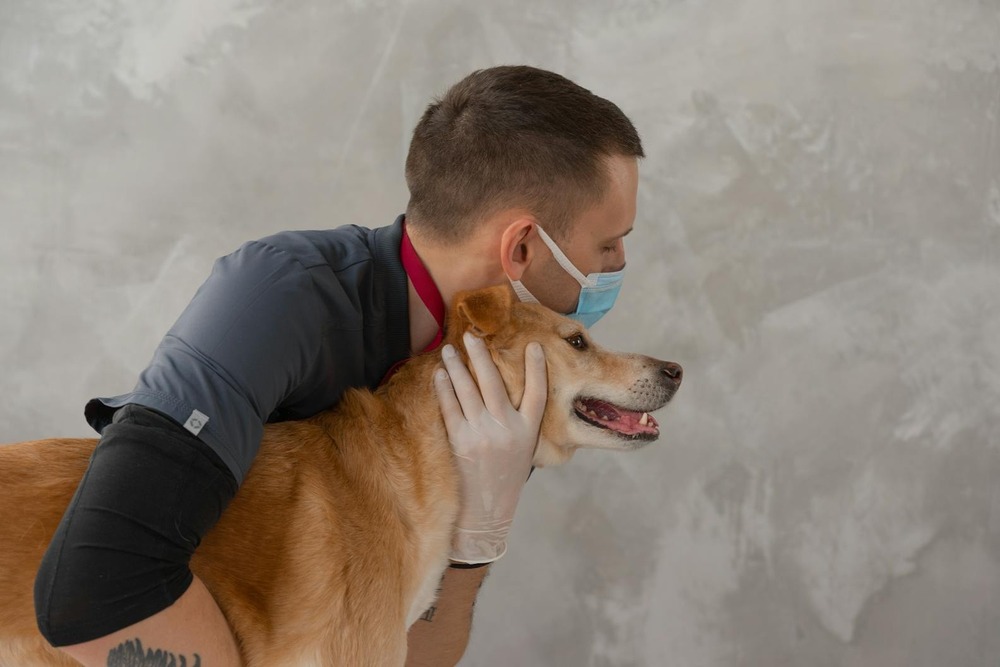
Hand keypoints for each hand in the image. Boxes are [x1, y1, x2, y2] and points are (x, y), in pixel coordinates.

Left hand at [434, 331, 546, 563]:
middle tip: (471, 335)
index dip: (536, 368)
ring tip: (449, 350)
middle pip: (495, 383)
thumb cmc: (505, 480)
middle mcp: (507, 430)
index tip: (532, 346)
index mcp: (528, 432)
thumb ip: (519, 423)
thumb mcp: (523, 452)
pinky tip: (440, 375)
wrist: (486, 515)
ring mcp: (482, 435)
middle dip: (482, 356)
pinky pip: (450, 407)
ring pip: (468, 391)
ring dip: (457, 366)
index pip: (537, 393)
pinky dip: (444, 388)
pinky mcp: (460, 442)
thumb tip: (505, 389)